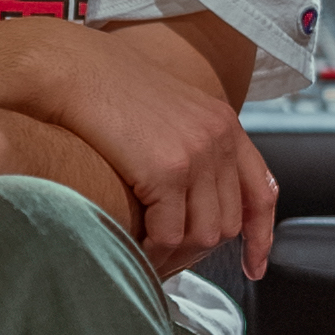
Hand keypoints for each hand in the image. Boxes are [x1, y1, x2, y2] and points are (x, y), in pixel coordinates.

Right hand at [41, 29, 276, 281]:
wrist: (73, 68)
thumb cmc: (104, 86)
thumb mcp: (166, 109)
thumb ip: (188, 143)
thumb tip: (188, 193)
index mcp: (222, 122)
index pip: (260, 191)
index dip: (260, 236)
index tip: (254, 266)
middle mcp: (218, 138)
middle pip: (229, 222)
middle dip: (200, 249)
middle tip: (170, 259)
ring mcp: (195, 155)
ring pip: (203, 235)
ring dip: (177, 255)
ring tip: (150, 258)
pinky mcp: (165, 171)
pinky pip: (170, 235)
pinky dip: (154, 251)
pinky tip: (135, 249)